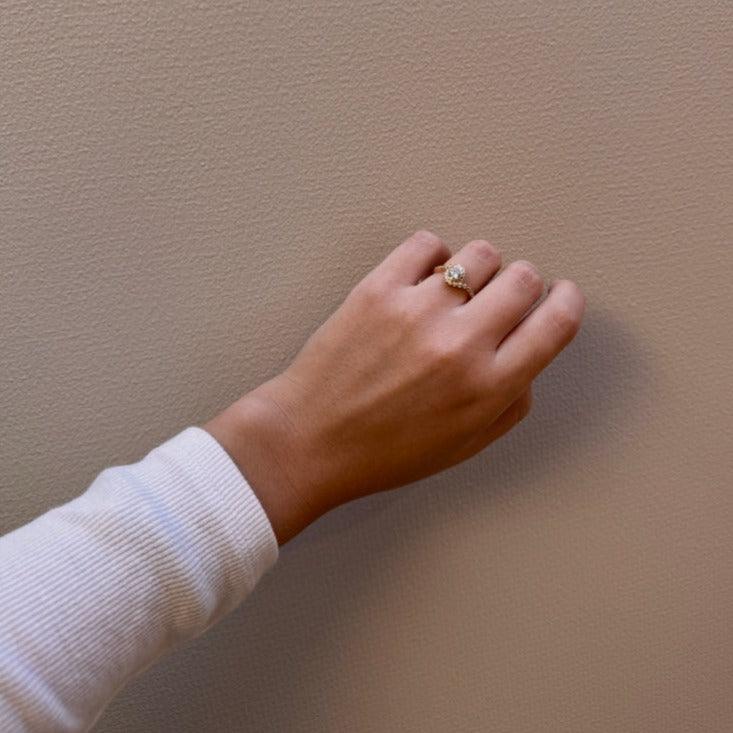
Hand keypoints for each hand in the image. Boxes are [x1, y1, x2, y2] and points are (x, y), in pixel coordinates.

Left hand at [206, 231, 584, 542]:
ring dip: (477, 269)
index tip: (561, 295)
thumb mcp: (464, 445)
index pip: (557, 321)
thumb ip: (510, 402)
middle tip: (498, 300)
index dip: (566, 301)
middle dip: (520, 286)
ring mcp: (418, 311)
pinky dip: (432, 257)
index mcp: (489, 387)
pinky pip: (427, 243)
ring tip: (455, 292)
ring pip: (480, 253)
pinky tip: (421, 281)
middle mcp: (461, 344)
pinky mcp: (378, 289)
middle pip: (523, 277)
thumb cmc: (384, 451)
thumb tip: (528, 357)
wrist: (310, 440)